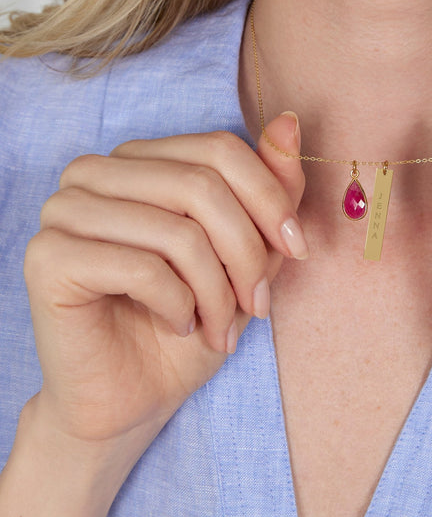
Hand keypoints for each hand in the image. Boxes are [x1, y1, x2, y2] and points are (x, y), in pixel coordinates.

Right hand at [23, 112, 305, 445]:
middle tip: (258, 304)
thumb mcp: (247, 251)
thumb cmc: (194, 318)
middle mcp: (97, 173)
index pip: (220, 149)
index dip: (271, 199)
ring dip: (218, 291)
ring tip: (222, 327)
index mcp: (141, 160)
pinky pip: (142, 268)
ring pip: (178, 231)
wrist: (136, 394)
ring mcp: (65, 210)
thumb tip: (289, 122)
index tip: (297, 249)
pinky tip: (179, 325)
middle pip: (202, 185)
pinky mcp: (48, 257)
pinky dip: (179, 306)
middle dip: (247, 254)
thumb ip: (269, 188)